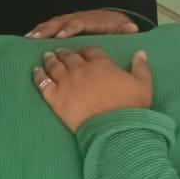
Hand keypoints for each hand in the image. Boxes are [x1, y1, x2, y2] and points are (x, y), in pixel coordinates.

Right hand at [27, 9, 140, 38]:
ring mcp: (70, 20)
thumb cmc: (117, 28)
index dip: (70, 29)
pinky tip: (28, 38)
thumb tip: (132, 28)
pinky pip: (51, 27)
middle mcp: (79, 17)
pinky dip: (40, 31)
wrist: (114, 20)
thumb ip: (125, 30)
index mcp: (92, 20)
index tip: (61, 37)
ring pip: (54, 23)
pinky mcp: (64, 25)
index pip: (80, 23)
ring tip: (29, 38)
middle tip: (37, 37)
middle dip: (49, 29)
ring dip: (41, 30)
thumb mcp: (123, 29)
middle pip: (62, 21)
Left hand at [33, 47, 152, 130]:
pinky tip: (35, 71)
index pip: (90, 51)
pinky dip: (38, 75)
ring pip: (55, 66)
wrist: (114, 128)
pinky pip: (43, 82)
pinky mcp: (55, 98)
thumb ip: (141, 67)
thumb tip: (141, 52)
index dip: (85, 50)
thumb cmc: (131, 106)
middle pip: (70, 56)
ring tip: (47, 56)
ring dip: (50, 59)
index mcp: (101, 64)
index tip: (82, 51)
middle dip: (65, 52)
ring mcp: (66, 82)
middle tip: (60, 51)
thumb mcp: (143, 84)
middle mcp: (81, 69)